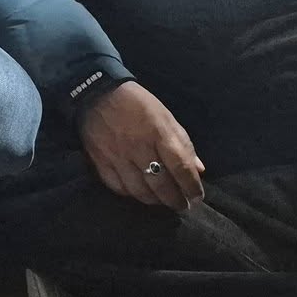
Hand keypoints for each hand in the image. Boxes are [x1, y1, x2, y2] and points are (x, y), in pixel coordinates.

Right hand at [78, 81, 204, 208]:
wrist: (98, 91)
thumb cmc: (138, 104)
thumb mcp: (166, 117)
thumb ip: (183, 144)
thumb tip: (198, 170)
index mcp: (159, 133)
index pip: (181, 168)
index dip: (191, 187)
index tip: (197, 197)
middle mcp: (139, 147)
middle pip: (161, 185)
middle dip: (175, 200)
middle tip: (181, 205)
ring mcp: (118, 156)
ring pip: (140, 191)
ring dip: (155, 200)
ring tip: (161, 201)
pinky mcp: (100, 160)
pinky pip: (117, 186)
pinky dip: (130, 194)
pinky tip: (138, 192)